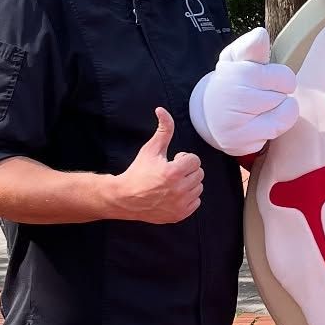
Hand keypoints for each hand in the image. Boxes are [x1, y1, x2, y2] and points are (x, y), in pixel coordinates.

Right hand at [115, 108, 203, 222]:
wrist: (125, 198)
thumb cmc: (138, 172)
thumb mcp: (151, 149)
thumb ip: (163, 129)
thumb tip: (162, 110)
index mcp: (173, 173)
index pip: (195, 161)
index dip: (184, 159)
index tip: (173, 160)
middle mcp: (179, 190)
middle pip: (199, 174)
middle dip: (187, 170)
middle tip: (172, 171)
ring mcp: (180, 204)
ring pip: (199, 187)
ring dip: (189, 183)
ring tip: (172, 182)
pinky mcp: (180, 215)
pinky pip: (196, 202)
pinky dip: (188, 197)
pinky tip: (173, 194)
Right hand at [189, 25, 298, 156]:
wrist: (207, 115)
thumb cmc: (231, 83)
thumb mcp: (238, 60)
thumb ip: (252, 47)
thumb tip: (261, 34)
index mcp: (238, 72)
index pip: (285, 78)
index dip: (280, 80)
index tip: (265, 81)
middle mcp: (235, 97)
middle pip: (285, 97)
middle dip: (277, 96)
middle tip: (258, 97)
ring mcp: (236, 123)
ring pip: (284, 117)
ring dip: (277, 113)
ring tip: (259, 111)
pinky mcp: (239, 143)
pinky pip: (273, 134)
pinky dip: (268, 130)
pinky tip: (253, 125)